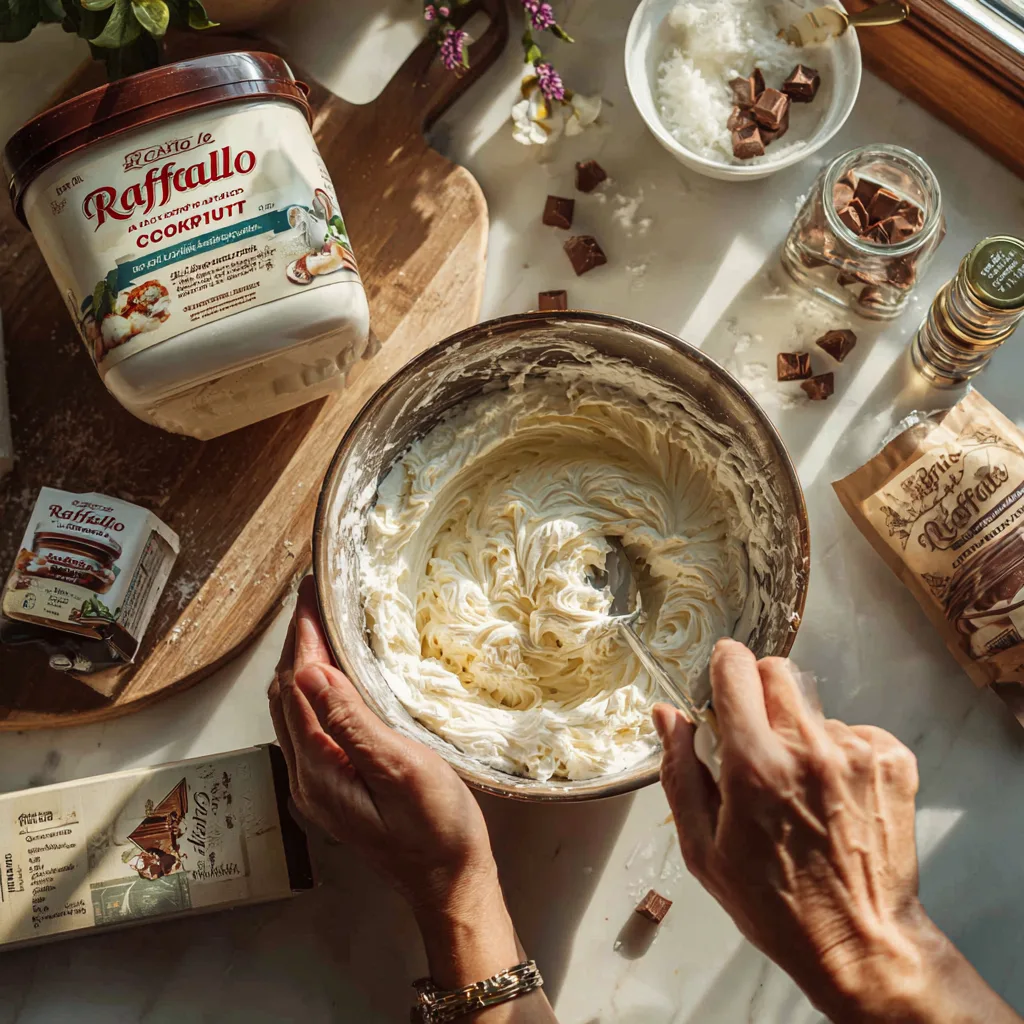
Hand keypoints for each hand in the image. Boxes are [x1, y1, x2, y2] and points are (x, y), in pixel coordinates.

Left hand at [268, 577, 518, 990]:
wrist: (449, 881)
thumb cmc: (437, 828)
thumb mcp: (400, 768)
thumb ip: (351, 722)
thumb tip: (311, 671)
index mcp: (318, 771)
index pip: (297, 687)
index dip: (302, 637)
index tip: (310, 594)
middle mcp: (306, 777)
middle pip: (286, 695)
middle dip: (295, 643)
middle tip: (312, 597)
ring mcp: (316, 785)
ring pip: (294, 709)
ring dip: (301, 664)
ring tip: (318, 624)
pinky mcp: (331, 787)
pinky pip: (309, 725)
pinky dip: (313, 690)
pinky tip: (331, 676)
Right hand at [655, 639, 1020, 1023]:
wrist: (860, 943)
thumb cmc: (772, 903)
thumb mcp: (703, 849)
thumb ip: (679, 771)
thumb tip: (666, 713)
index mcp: (755, 765)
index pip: (736, 668)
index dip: (724, 667)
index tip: (722, 682)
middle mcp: (808, 748)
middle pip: (778, 671)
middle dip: (759, 692)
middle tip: (756, 737)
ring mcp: (857, 752)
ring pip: (815, 707)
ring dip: (800, 731)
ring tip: (802, 786)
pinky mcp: (894, 762)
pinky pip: (856, 730)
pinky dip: (841, 752)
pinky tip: (836, 795)